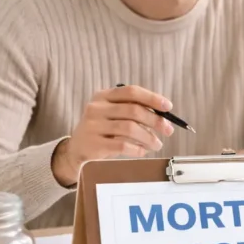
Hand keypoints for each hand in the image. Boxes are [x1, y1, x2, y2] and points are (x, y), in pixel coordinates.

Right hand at [51, 84, 174, 186]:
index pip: (131, 92)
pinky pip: (122, 145)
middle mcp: (96, 108)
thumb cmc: (102, 130)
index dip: (152, 98)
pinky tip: (142, 151)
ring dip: (149, 138)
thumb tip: (164, 118)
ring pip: (130, 129)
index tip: (168, 107)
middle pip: (134, 111)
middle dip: (155, 121)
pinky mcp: (93, 144)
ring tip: (157, 144)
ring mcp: (93, 126)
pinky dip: (137, 149)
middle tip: (168, 131)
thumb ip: (133, 111)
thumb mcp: (113, 115)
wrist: (75, 150)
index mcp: (103, 96)